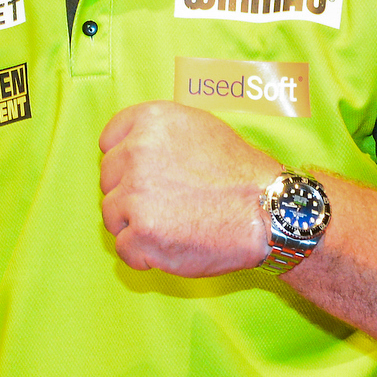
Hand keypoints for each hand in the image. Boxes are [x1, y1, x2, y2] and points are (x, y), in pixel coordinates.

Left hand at [96, 101, 278, 275]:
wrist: (268, 211)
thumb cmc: (240, 173)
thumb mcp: (200, 128)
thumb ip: (159, 134)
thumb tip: (130, 147)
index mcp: (150, 121)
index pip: (109, 141)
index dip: (123, 163)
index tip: (140, 176)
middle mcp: (136, 152)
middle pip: (108, 180)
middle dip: (130, 195)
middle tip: (167, 205)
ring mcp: (136, 193)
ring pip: (112, 215)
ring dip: (135, 226)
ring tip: (173, 226)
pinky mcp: (142, 232)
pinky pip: (124, 249)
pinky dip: (144, 255)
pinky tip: (172, 246)